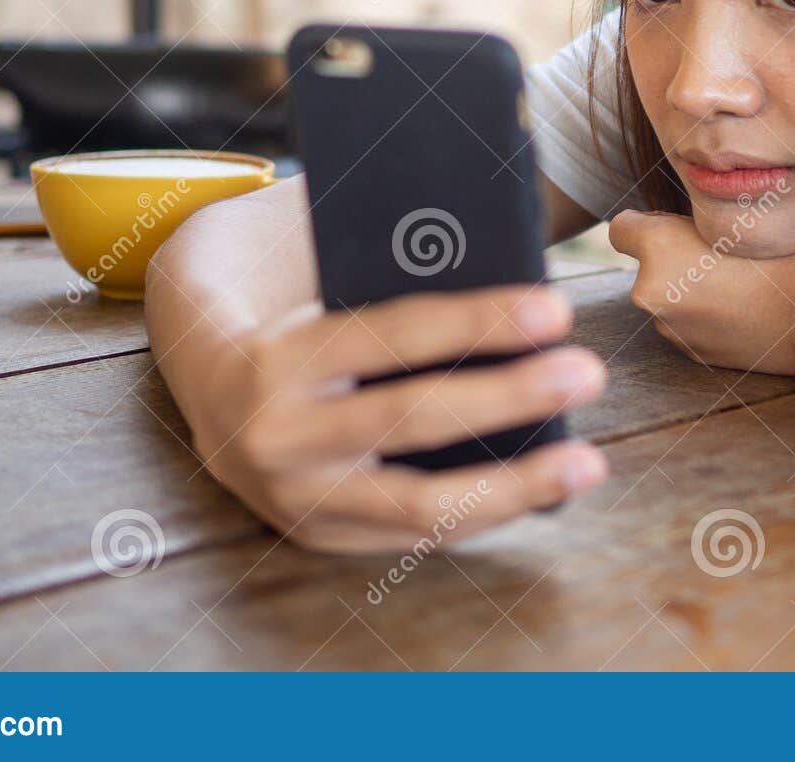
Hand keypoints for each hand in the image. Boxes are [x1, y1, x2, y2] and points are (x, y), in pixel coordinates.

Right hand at [173, 284, 608, 552]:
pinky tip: (544, 490)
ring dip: (515, 484)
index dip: (480, 322)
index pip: (394, 335)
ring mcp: (298, 499)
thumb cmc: (295, 315)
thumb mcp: (323, 283)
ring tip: (589, 462)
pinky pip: (417, 534)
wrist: (205, 385)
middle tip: (588, 372)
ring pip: (420, 504)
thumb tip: (507, 260)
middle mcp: (280, 436)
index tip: (555, 308)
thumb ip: (393, 276)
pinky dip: (485, 513)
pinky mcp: (320, 535)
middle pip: (412, 418)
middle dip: (510, 396)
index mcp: (278, 356)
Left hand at [607, 209, 794, 376]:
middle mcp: (650, 293)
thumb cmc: (788, 256)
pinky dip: (705, 315)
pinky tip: (742, 309)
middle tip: (721, 252)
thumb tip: (670, 226)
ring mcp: (670, 329)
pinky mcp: (692, 354)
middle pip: (648, 263)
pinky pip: (687, 323)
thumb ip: (689, 220)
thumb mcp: (734, 215)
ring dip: (687, 288)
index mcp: (657, 249)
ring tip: (738, 281)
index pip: (622, 228)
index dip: (648, 223)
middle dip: (671, 256)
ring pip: (667, 294)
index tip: (677, 225)